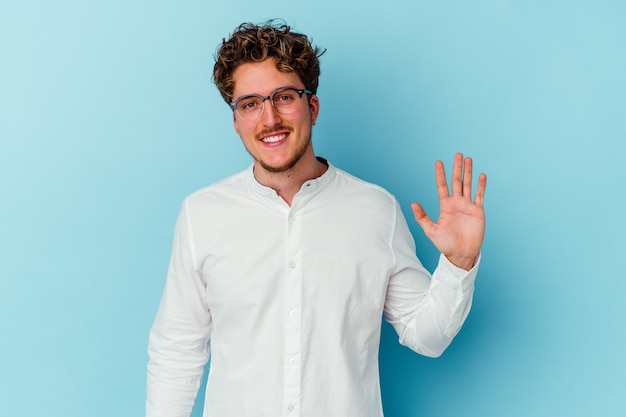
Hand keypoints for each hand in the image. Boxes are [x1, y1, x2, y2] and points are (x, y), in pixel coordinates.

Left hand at [411, 153, 486, 269]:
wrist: (461, 254)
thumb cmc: (445, 244)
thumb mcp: (431, 230)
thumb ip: (422, 217)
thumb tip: (413, 203)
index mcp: (445, 206)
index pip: (442, 186)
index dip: (440, 174)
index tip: (438, 162)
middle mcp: (456, 203)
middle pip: (456, 181)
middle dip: (457, 168)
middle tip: (457, 154)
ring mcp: (468, 206)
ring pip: (468, 185)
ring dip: (468, 172)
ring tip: (468, 159)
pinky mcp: (478, 212)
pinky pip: (480, 196)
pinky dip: (481, 186)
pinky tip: (481, 175)